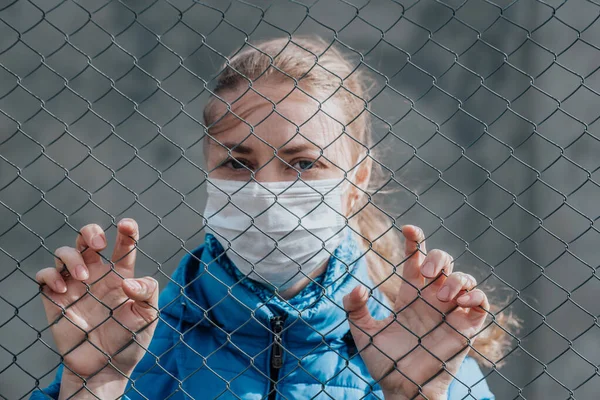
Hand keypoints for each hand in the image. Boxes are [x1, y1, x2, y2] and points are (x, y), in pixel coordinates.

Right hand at [36, 219, 158, 396]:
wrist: (106, 367)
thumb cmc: (130, 340)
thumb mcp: (148, 316)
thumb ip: (147, 293)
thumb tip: (127, 282)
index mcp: (121, 275)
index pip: (123, 245)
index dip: (127, 231)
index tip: (127, 225)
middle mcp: (97, 274)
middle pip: (87, 238)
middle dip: (90, 231)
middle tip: (98, 243)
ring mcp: (74, 285)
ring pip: (65, 252)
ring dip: (73, 258)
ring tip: (84, 279)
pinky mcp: (55, 298)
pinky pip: (45, 275)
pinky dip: (50, 275)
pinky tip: (63, 289)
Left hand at [344, 225, 488, 398]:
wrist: (402, 389)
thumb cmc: (384, 362)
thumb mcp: (363, 332)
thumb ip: (355, 308)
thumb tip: (357, 288)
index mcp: (409, 295)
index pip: (414, 260)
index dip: (414, 242)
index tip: (409, 229)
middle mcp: (431, 298)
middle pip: (443, 262)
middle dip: (437, 257)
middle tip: (425, 271)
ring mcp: (450, 311)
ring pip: (464, 279)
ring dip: (456, 279)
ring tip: (441, 296)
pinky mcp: (466, 327)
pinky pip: (481, 304)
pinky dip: (476, 296)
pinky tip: (461, 301)